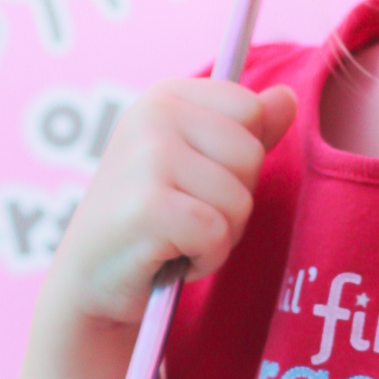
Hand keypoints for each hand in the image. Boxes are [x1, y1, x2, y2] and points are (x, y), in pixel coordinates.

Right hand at [46, 77, 295, 325]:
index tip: (196, 180)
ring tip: (175, 238)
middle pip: (251, 155)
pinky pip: (218, 233)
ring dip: (219, 235)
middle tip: (185, 217)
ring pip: (240, 199)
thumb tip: (287, 98)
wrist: (91, 282)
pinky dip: (204, 258)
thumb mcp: (199, 164)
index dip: (239, 158)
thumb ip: (245, 130)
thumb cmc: (151, 222)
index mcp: (165, 96)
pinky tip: (168, 258)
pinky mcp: (147, 207)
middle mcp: (152, 115)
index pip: (251, 110)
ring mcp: (147, 158)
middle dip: (232, 201)